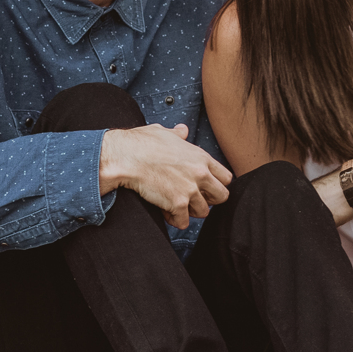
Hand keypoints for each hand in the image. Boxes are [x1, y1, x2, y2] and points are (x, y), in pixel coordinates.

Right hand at [99, 124, 233, 228]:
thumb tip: (183, 130)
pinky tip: (166, 211)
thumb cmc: (141, 143)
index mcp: (201, 157)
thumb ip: (178, 134)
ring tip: (176, 205)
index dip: (216, 184)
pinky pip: (183, 222)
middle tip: (193, 198)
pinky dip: (175, 220)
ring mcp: (190, 190)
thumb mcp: (164, 133)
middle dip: (209, 200)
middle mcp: (201, 174)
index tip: (205, 186)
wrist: (125, 157)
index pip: (226, 177)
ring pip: (203, 212)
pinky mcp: (177, 204)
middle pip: (222, 197)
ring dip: (190, 211)